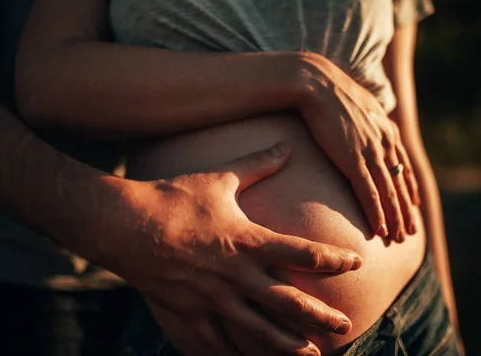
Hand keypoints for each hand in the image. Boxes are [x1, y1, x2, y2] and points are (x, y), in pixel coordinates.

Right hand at [104, 143, 361, 355]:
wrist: (125, 224)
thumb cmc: (174, 197)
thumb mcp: (219, 178)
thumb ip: (257, 164)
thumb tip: (287, 145)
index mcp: (248, 240)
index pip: (303, 253)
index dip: (334, 260)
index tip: (355, 264)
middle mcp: (236, 274)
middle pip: (288, 302)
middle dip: (320, 317)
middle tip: (345, 327)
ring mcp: (213, 298)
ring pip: (258, 330)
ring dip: (287, 345)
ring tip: (312, 355)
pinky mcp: (189, 312)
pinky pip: (217, 341)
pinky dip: (236, 353)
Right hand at [295, 52, 419, 241]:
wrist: (318, 84)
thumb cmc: (331, 91)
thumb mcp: (358, 103)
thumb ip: (367, 118)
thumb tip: (364, 121)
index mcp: (387, 130)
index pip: (404, 167)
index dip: (409, 188)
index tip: (413, 205)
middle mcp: (385, 144)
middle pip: (400, 185)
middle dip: (406, 211)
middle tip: (411, 232)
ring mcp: (371, 152)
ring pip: (389, 194)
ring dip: (395, 219)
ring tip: (399, 239)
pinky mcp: (354, 160)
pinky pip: (370, 194)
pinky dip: (377, 214)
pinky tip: (380, 230)